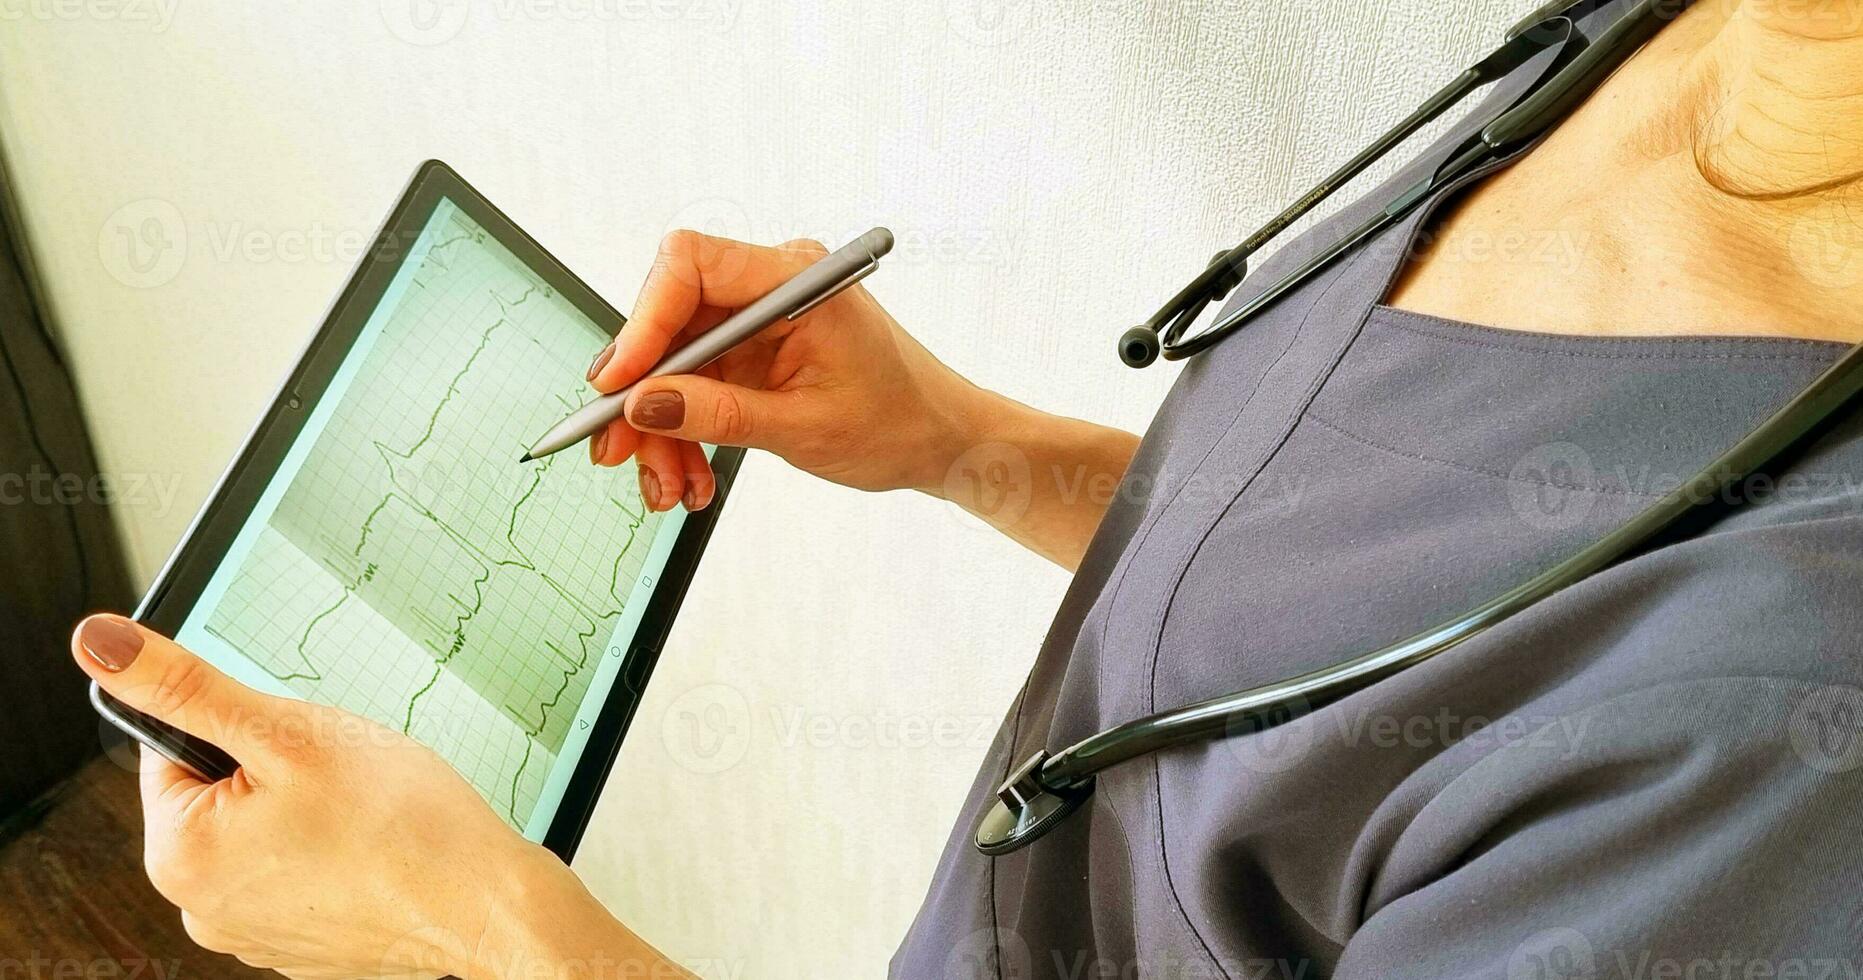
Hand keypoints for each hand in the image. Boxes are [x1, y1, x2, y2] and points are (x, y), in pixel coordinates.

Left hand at [71, 613, 674, 978]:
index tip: (301, 742)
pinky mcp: (303, 944)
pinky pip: (303, 872)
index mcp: (180, 856)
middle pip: (223, 792)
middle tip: (343, 777)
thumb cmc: (405, 827)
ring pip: (267, 830)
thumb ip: (188, 687)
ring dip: (310, 810)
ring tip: (367, 815)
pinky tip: (378, 848)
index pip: (176, 748)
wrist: (489, 908)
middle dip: (281, 769)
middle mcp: (203, 907)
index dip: (246, 725)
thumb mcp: (290, 733)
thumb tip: (100, 644)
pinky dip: (336, 852)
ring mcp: (255, 932)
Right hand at [587, 230, 987, 509]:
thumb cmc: (899, 422)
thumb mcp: (802, 428)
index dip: (644, 319)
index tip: (619, 384)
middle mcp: (770, 285)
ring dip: (660, 426)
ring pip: (674, 361)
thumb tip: (643, 405)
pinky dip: (683, 428)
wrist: (939, 440)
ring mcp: (758, 318)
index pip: (691, 265)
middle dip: (642, 393)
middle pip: (670, 320)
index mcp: (795, 279)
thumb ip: (718, 413)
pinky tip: (687, 473)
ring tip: (668, 485)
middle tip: (618, 452)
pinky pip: (694, 382)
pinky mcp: (752, 350)